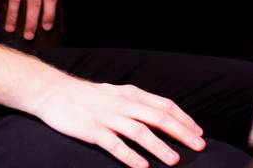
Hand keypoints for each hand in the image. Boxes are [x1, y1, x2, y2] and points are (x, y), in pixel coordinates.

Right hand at [33, 76, 205, 167]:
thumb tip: (160, 115)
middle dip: (181, 133)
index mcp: (130, 93)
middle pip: (158, 117)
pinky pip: (115, 144)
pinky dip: (130, 156)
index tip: (199, 132)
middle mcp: (122, 103)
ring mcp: (107, 117)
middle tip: (199, 146)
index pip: (164, 105)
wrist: (53, 92)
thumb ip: (136, 103)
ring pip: (139, 131)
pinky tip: (143, 167)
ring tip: (174, 160)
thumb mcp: (115, 93)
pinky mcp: (92, 130)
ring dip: (159, 147)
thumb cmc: (87, 96)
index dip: (184, 119)